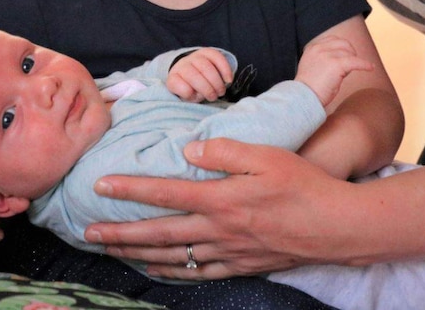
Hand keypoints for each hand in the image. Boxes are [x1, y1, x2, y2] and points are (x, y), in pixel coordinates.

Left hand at [85, 138, 352, 279]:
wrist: (336, 226)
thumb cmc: (303, 185)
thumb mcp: (266, 155)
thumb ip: (224, 150)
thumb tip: (188, 150)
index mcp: (221, 198)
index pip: (165, 192)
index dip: (129, 189)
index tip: (100, 185)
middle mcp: (217, 229)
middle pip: (158, 232)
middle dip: (119, 233)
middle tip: (88, 233)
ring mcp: (228, 251)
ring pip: (172, 256)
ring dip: (138, 253)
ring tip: (112, 251)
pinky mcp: (241, 265)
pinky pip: (198, 273)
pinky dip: (172, 271)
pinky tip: (157, 269)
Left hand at [166, 48, 233, 101]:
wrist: (196, 74)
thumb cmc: (193, 89)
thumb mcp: (190, 97)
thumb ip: (192, 97)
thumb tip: (200, 94)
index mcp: (174, 78)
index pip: (175, 83)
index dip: (186, 91)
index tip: (194, 96)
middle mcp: (182, 65)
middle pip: (192, 75)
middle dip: (206, 88)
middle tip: (214, 97)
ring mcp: (195, 57)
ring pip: (205, 66)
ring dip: (216, 81)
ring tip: (221, 91)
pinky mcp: (207, 52)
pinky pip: (217, 57)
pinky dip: (225, 69)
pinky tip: (228, 79)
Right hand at [296, 34, 373, 106]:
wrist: (303, 97)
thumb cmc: (307, 88)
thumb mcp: (311, 66)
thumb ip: (321, 58)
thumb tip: (340, 59)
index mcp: (313, 48)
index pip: (333, 39)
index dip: (342, 48)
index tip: (346, 56)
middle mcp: (320, 48)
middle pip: (344, 44)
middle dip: (350, 53)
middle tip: (350, 66)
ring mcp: (328, 55)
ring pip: (350, 54)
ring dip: (352, 62)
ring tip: (347, 74)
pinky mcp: (337, 64)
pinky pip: (356, 61)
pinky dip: (365, 65)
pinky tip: (370, 67)